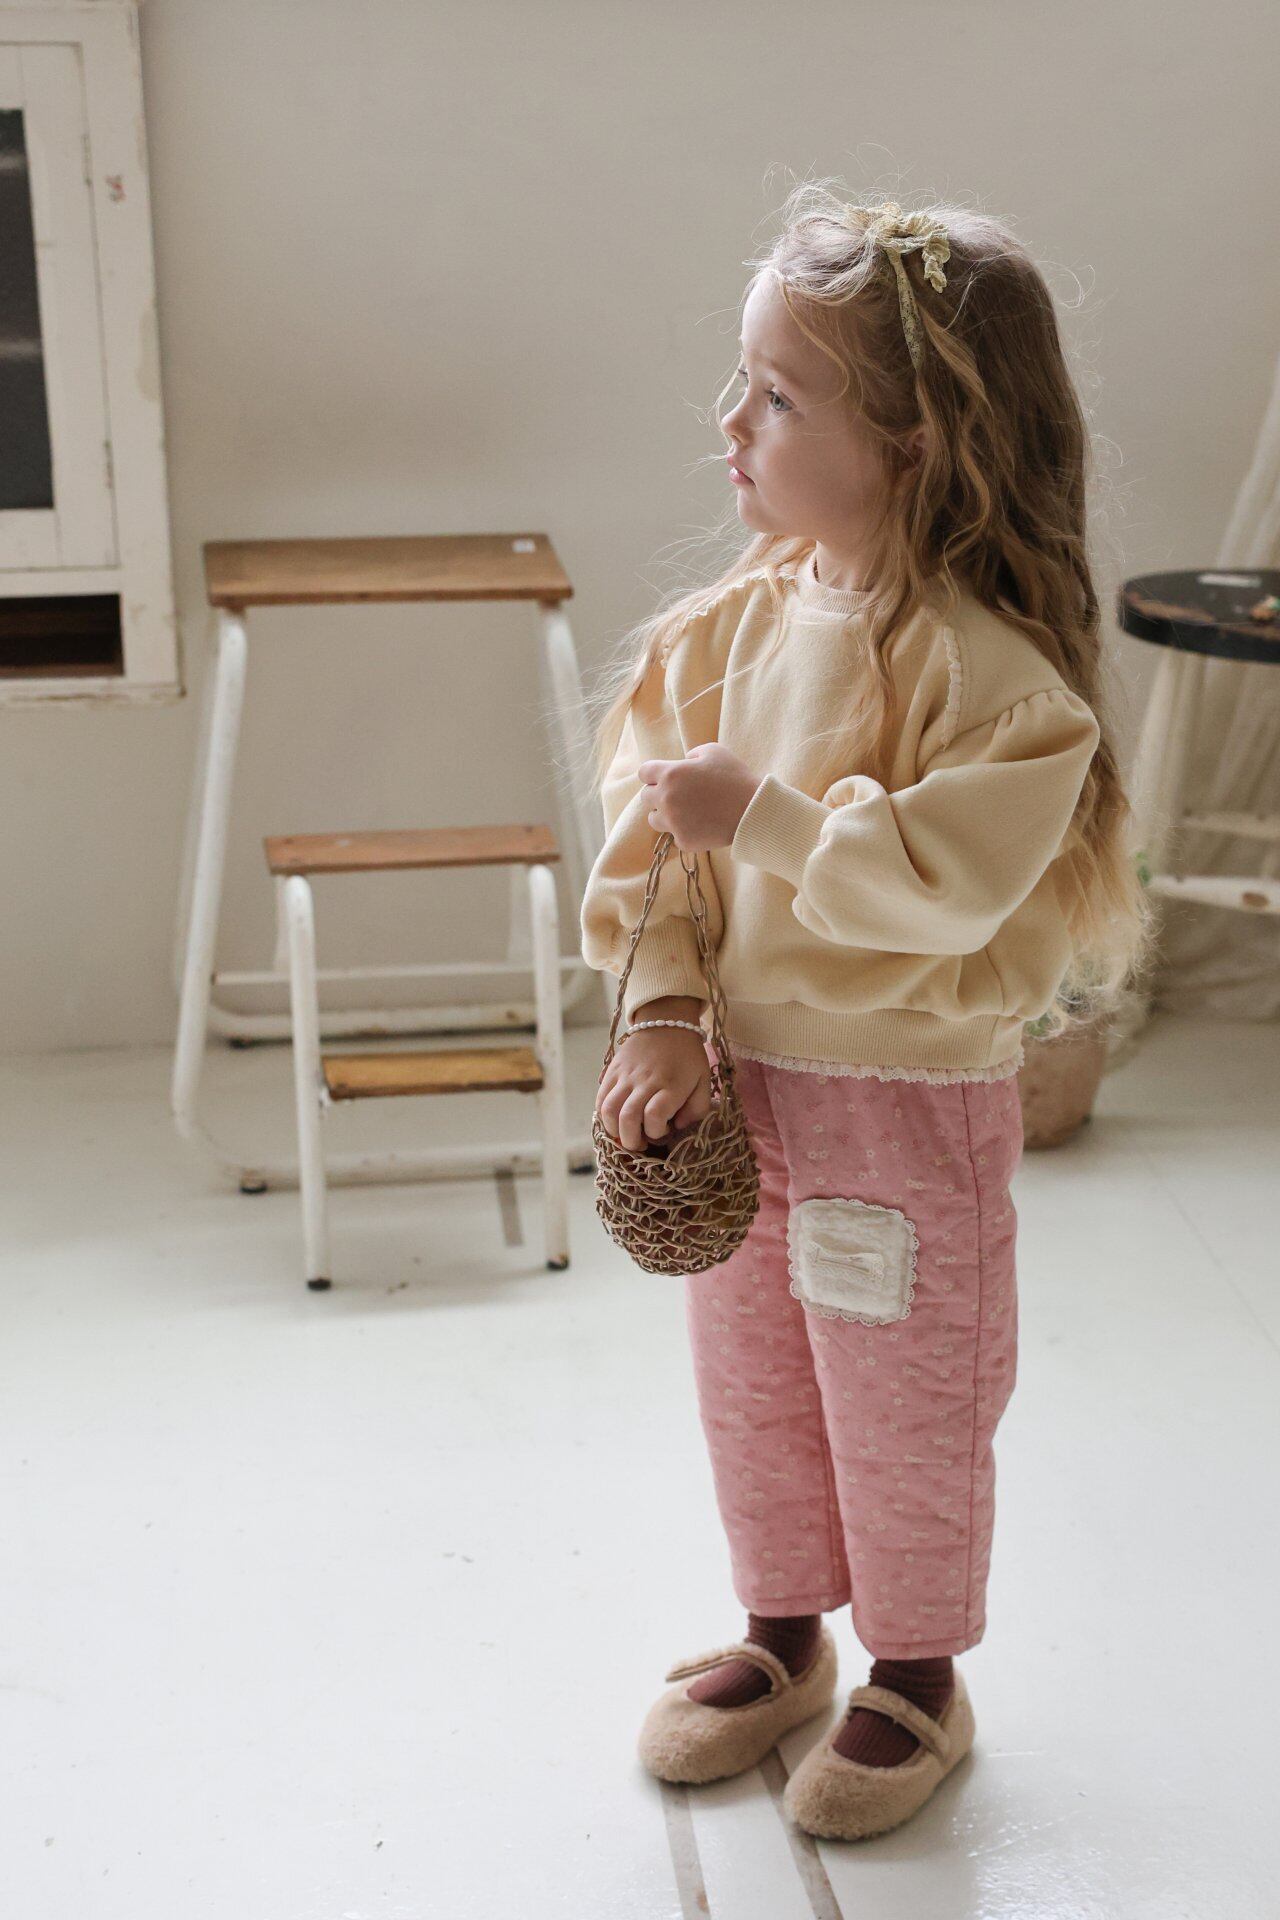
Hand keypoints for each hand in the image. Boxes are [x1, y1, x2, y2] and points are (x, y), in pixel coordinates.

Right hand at [595, 1026, 712, 1151]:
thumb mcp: (703, 1081)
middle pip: (628, 1117)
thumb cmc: (687, 1056)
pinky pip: (600, 1097)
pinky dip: (603, 1115)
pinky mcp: (612, 1070)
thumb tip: (676, 1126)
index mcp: (671, 1084)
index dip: (656, 1132)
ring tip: (624, 1134)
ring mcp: (626, 1075)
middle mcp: (646, 1080)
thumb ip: (697, 1109)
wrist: (667, 1021)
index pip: (655, 1116)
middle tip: (639, 1145)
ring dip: (614, 1130)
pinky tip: (614, 1120)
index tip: (664, 1131)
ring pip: (609, 1110)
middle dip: (631, 1140)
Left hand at [636, 743, 761, 852]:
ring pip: (654, 819)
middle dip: (659, 794)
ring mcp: (673, 822)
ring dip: (665, 815)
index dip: (654, 774)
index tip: (664, 778)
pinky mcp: (683, 840)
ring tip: (685, 812)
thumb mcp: (714, 751)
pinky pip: (674, 836)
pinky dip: (683, 831)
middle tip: (679, 795)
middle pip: (646, 797)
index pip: (644, 773)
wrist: (752, 811)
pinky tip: (700, 825)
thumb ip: (692, 754)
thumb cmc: (735, 778)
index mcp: (670, 774)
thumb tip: (684, 762)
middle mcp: (666, 798)